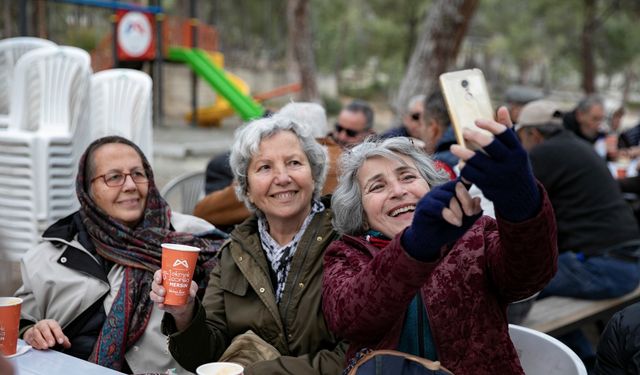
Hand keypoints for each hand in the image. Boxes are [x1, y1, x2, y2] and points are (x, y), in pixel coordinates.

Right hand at [23, 319, 70, 349]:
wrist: (37, 328)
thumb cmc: (49, 331)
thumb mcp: (57, 332)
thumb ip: (63, 339)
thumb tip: (68, 345)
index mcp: (51, 323)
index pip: (55, 327)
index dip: (58, 334)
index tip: (61, 341)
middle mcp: (42, 325)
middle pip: (44, 329)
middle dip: (48, 337)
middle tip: (52, 344)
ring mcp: (34, 330)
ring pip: (36, 334)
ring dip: (41, 341)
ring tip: (46, 346)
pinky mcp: (29, 336)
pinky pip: (32, 339)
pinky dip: (36, 344)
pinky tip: (40, 347)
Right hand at [150, 269, 197, 329]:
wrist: (187, 304)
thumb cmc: (187, 291)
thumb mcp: (192, 287)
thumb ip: (193, 288)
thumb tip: (191, 292)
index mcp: (167, 278)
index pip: (159, 274)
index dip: (157, 275)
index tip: (160, 278)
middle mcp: (161, 285)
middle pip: (154, 284)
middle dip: (157, 287)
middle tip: (163, 291)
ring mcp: (160, 295)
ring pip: (153, 294)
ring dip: (156, 296)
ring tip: (163, 299)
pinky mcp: (161, 303)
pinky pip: (157, 304)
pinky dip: (159, 304)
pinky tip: (162, 305)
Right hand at [402, 180, 481, 261]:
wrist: (429, 242)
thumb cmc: (447, 229)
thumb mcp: (465, 221)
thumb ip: (473, 211)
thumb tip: (478, 199)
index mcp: (451, 192)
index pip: (461, 180)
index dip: (468, 177)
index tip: (474, 181)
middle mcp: (440, 191)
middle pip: (456, 186)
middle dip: (466, 200)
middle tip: (470, 214)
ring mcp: (430, 197)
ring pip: (448, 196)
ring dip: (458, 210)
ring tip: (459, 222)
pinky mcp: (423, 206)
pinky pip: (438, 206)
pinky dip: (450, 215)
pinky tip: (455, 222)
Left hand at [451, 106, 539, 221]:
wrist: (520, 197)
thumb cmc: (515, 166)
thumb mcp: (516, 150)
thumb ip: (508, 130)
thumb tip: (502, 108)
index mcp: (518, 151)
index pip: (504, 133)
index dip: (489, 124)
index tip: (476, 120)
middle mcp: (510, 162)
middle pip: (489, 145)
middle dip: (474, 135)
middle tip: (464, 130)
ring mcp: (499, 175)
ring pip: (476, 160)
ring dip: (462, 153)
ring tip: (453, 147)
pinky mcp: (489, 186)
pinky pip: (471, 174)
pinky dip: (464, 168)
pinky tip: (461, 163)